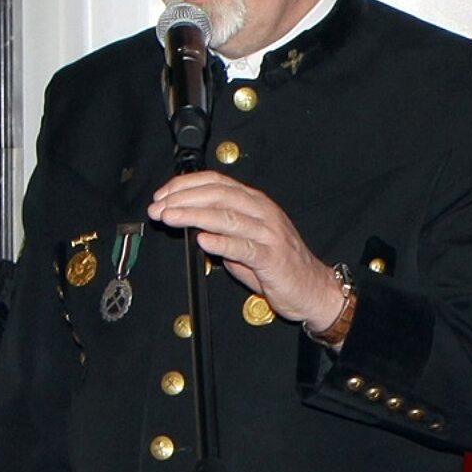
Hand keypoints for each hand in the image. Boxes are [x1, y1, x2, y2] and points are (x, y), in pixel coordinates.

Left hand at [148, 171, 341, 329]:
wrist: (312, 288)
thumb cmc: (278, 264)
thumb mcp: (245, 240)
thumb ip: (221, 229)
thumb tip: (189, 224)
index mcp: (254, 202)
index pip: (216, 183)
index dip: (186, 185)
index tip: (162, 195)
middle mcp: (262, 212)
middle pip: (218, 195)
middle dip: (183, 198)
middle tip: (159, 208)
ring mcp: (268, 233)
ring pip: (226, 216)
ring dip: (193, 215)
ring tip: (170, 218)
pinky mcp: (271, 257)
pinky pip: (242, 246)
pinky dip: (220, 242)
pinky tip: (202, 240)